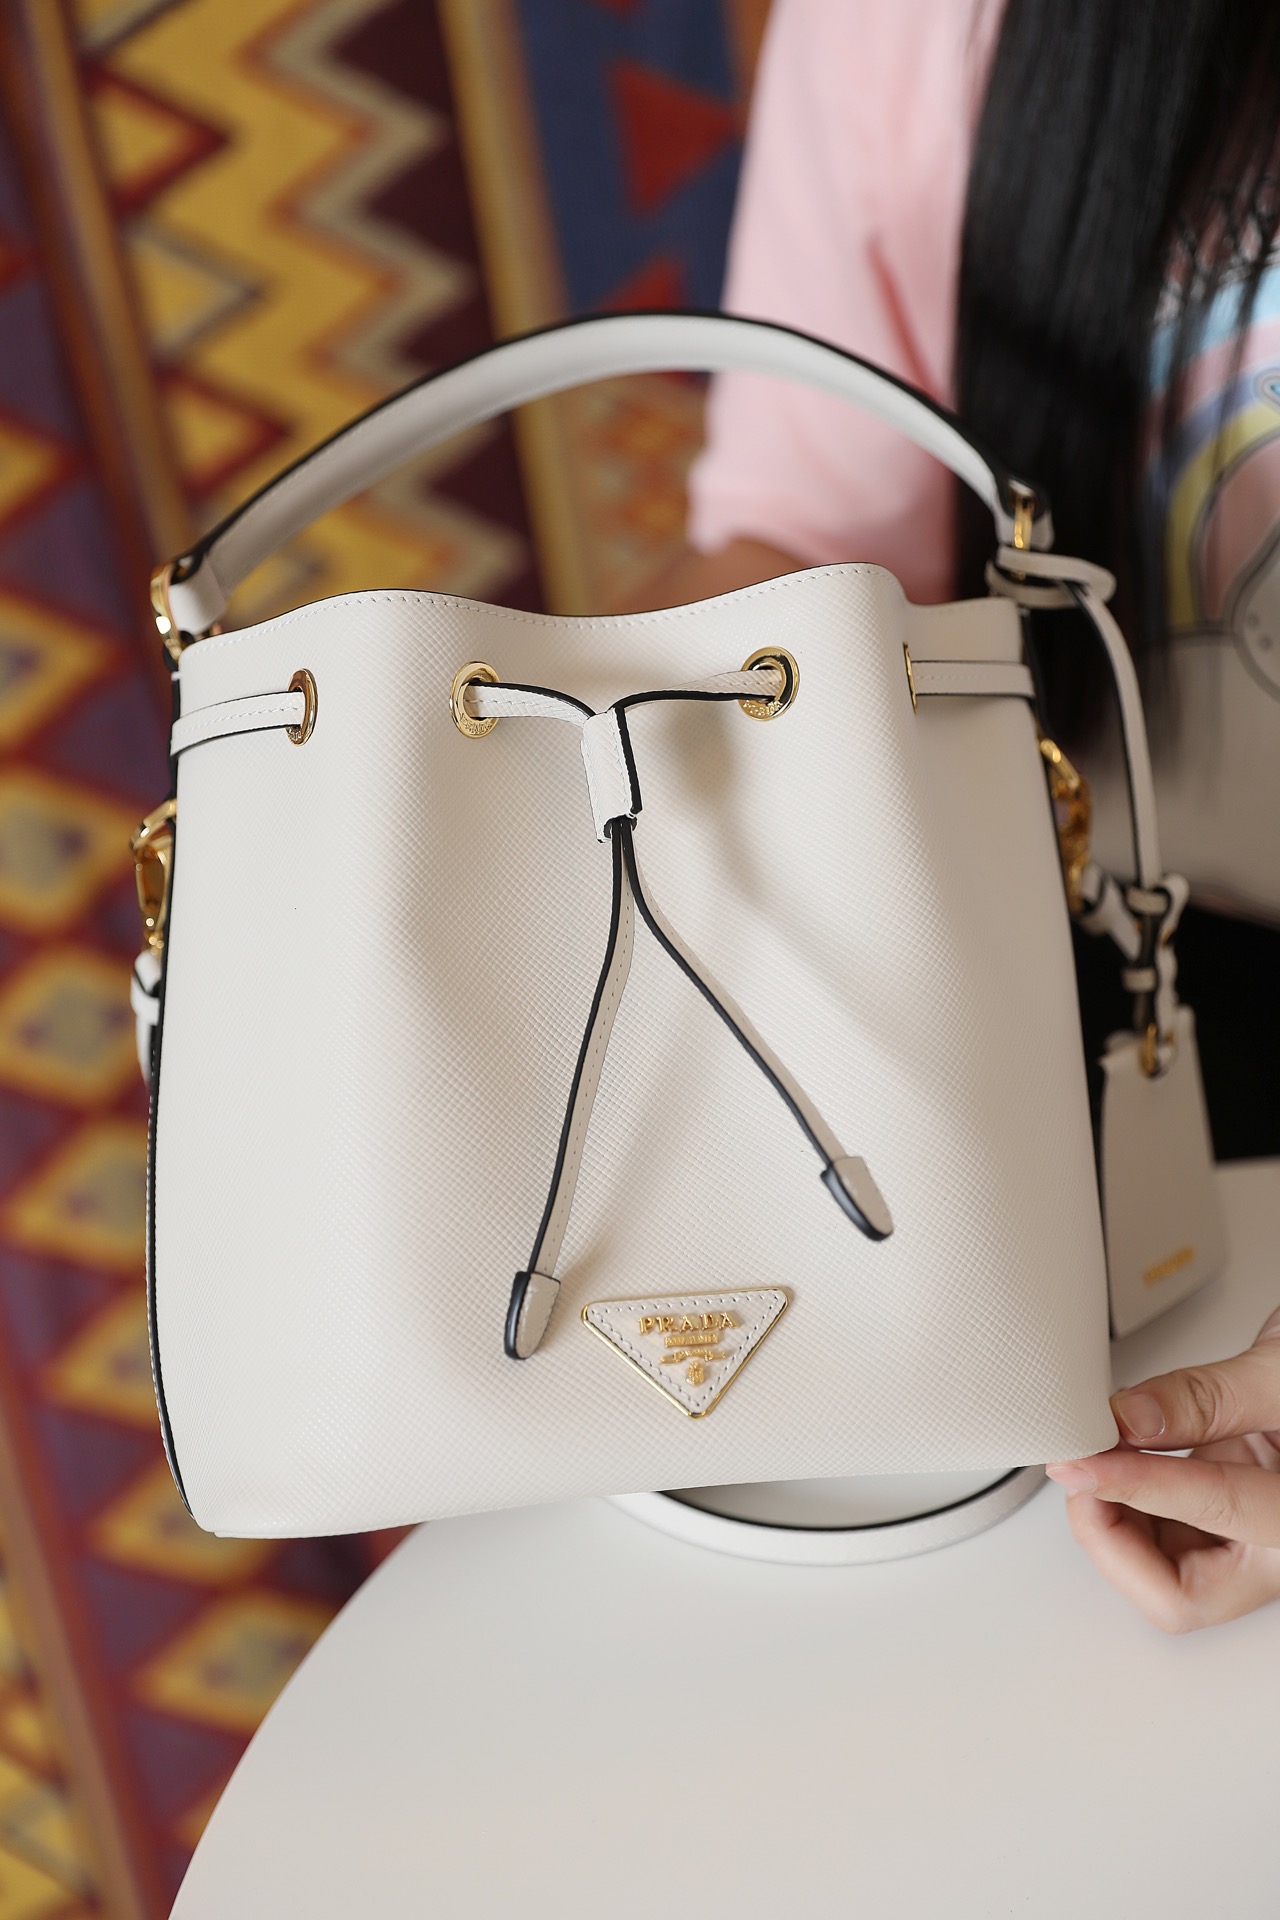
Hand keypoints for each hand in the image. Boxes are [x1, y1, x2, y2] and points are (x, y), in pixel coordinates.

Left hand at [1045, 1307, 1279, 1631]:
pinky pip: (1162, 1534)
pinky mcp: (1225, 1516)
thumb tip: (1131, 1420)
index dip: (1139, 1487)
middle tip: (1084, 1476)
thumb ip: (1209, 1397)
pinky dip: (1127, 1499)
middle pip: (1183, 1593)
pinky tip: (1117, 1460)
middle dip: (1117, 1540)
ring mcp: (1250, 1535)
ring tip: (1095, 1461)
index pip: (1219, 1512)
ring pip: (1164, 1572)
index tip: (1085, 1464)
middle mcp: (1278, 1543)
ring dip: (1115, 1520)